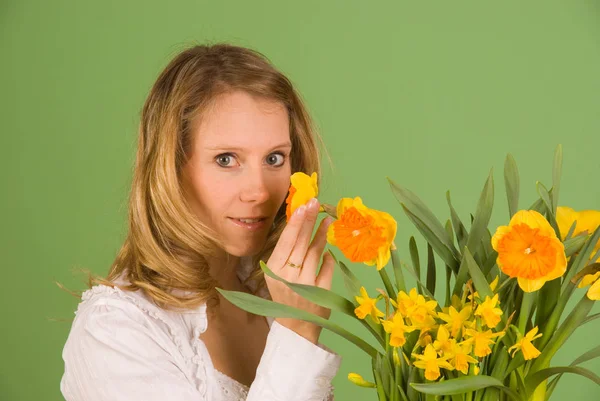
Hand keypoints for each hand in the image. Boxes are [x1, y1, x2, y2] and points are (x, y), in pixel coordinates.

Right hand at [264, 197, 334, 343]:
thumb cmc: (286, 294)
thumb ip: (288, 252)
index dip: (296, 222)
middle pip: (300, 243)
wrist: (295, 327)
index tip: (304, 206)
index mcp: (274, 270)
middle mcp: (288, 277)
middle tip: (316, 204)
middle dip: (309, 221)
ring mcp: (305, 285)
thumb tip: (300, 222)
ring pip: (315, 253)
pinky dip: (329, 259)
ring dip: (322, 235)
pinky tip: (330, 251)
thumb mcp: (279, 273)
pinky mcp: (320, 293)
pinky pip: (327, 269)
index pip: (286, 241)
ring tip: (327, 221)